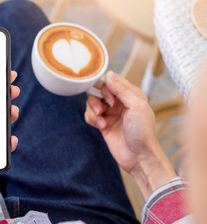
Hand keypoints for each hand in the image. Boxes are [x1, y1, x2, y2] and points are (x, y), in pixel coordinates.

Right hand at [85, 71, 175, 198]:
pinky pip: (89, 115)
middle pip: (99, 90)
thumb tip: (109, 74)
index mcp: (131, 95)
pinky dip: (92, 119)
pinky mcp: (102, 124)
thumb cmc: (143, 133)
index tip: (110, 98)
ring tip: (101, 119)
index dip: (108, 86)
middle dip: (99, 98)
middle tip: (106, 108)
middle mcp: (120, 102)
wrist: (138, 157)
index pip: (113, 80)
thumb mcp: (136, 106)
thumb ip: (122, 89)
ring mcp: (110, 113)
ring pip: (92, 102)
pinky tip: (101, 126)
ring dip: (93, 110)